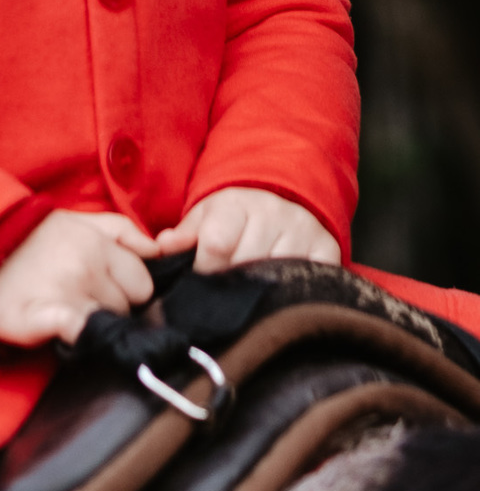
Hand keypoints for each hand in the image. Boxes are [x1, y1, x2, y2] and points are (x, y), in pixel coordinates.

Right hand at [0, 210, 159, 347]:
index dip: (129, 292)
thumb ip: (120, 229)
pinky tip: (70, 327)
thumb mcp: (76, 219)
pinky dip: (82, 331)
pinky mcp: (43, 316)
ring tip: (64, 311)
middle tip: (81, 302)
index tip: (104, 292)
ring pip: (110, 324)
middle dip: (114, 308)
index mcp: (97, 242)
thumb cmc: (27, 238)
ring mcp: (67, 289)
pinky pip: (82, 329)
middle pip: (129, 306)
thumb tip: (157, 249)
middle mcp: (88, 263)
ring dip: (94, 323)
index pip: (143, 282)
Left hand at [155, 187, 339, 273]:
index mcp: (235, 203)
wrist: (280, 198)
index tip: (200, 279)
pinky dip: (293, 290)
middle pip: (247, 262)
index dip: (205, 268)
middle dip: (230, 281)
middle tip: (225, 289)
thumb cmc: (232, 218)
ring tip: (249, 291)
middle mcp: (273, 212)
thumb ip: (183, 235)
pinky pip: (309, 278)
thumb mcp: (204, 218)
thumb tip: (163, 247)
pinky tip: (279, 292)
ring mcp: (302, 229)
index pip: (217, 242)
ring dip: (260, 288)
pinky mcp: (327, 248)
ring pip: (277, 272)